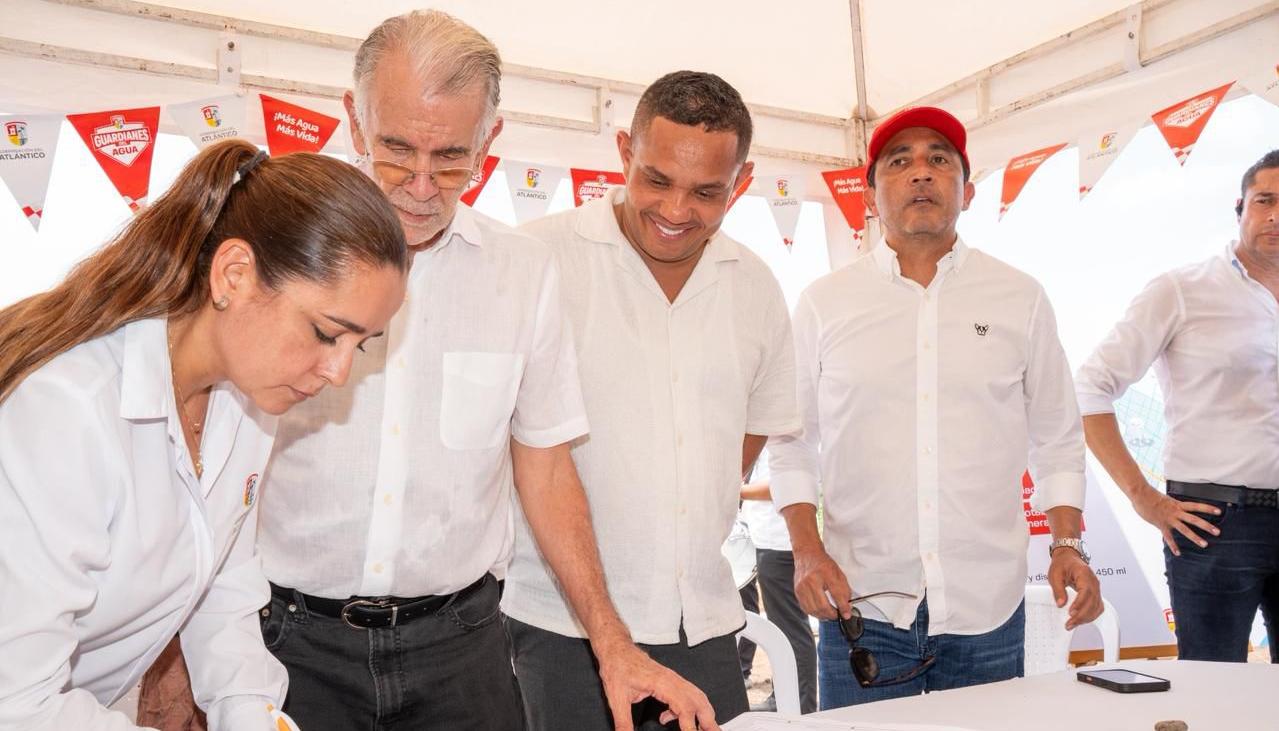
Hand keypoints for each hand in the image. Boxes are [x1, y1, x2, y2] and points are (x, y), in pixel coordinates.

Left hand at [595, 641, 717, 730]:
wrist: (616, 650)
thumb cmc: (617, 668)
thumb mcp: (617, 699)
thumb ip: (624, 722)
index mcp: (662, 683)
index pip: (684, 707)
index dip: (690, 725)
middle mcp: (672, 680)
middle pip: (698, 701)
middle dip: (708, 721)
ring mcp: (673, 679)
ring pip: (697, 697)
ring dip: (704, 714)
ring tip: (708, 729)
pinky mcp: (670, 680)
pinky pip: (688, 695)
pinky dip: (690, 709)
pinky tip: (674, 720)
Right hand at [791, 542, 851, 619]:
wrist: (807, 554)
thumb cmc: (822, 563)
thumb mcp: (838, 573)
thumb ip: (844, 589)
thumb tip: (846, 605)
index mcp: (825, 573)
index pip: (837, 594)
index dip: (843, 607)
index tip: (846, 614)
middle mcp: (812, 580)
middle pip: (823, 605)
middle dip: (832, 614)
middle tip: (837, 615)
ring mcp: (802, 586)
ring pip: (813, 609)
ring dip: (823, 616)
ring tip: (829, 615)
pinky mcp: (797, 591)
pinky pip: (805, 607)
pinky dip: (813, 613)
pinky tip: (819, 612)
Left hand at [1046, 548, 1101, 629]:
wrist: (1069, 558)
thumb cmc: (1063, 564)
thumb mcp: (1055, 574)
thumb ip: (1058, 590)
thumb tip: (1061, 604)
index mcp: (1084, 574)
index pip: (1086, 591)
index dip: (1079, 604)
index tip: (1071, 613)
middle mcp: (1093, 582)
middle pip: (1093, 602)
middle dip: (1081, 615)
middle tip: (1069, 623)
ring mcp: (1096, 588)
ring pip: (1097, 607)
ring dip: (1086, 618)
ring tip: (1073, 624)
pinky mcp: (1095, 594)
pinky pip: (1097, 607)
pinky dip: (1090, 615)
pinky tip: (1081, 620)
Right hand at [1130, 487, 1219, 555]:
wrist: (1140, 495)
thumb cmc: (1151, 496)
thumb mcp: (1166, 499)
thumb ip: (1172, 506)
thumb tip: (1176, 509)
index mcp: (1178, 504)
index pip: (1196, 506)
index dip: (1208, 508)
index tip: (1219, 511)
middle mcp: (1176, 512)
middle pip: (1194, 519)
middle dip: (1206, 526)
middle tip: (1217, 532)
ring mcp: (1169, 519)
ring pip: (1184, 529)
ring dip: (1195, 537)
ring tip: (1204, 544)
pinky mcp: (1161, 524)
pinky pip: (1168, 537)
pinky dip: (1173, 545)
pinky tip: (1178, 553)